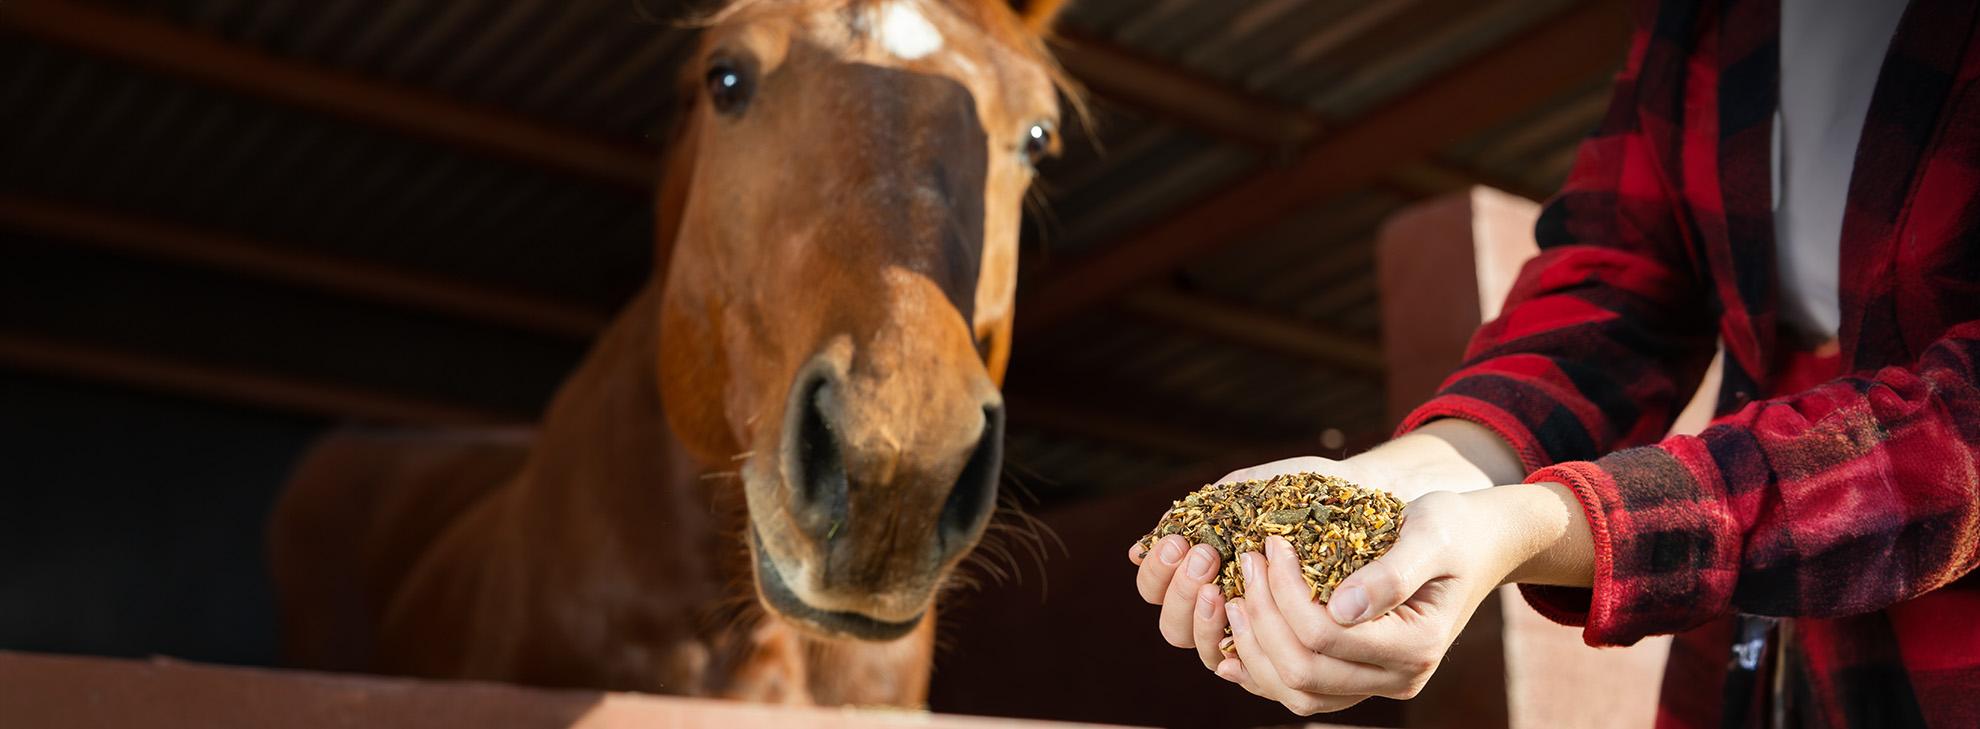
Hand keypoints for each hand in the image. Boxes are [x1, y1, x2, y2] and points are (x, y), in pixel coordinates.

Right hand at [1129, 457, 1370, 660]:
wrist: (1367, 498)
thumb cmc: (1305, 492)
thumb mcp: (1248, 492)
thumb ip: (1196, 517)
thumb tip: (1136, 549)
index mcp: (1202, 570)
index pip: (1154, 589)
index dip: (1157, 573)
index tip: (1179, 543)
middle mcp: (1220, 606)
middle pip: (1172, 628)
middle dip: (1178, 593)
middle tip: (1205, 557)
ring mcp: (1253, 630)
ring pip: (1206, 651)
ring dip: (1204, 619)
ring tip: (1223, 586)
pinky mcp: (1290, 647)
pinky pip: (1255, 669)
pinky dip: (1243, 648)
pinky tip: (1249, 617)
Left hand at [1212, 483, 1589, 714]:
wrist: (1475, 544)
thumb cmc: (1452, 527)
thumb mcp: (1431, 533)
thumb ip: (1392, 572)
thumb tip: (1342, 607)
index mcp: (1417, 644)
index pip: (1326, 634)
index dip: (1285, 591)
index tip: (1270, 542)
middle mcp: (1398, 677)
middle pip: (1304, 670)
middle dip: (1262, 616)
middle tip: (1247, 562)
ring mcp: (1377, 684)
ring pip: (1296, 692)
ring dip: (1256, 647)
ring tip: (1233, 596)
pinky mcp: (1358, 678)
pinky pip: (1301, 692)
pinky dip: (1263, 669)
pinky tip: (1234, 638)